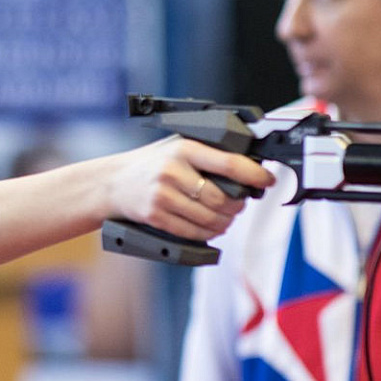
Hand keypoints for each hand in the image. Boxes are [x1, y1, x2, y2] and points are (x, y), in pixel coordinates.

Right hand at [106, 139, 272, 245]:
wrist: (113, 183)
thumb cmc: (152, 164)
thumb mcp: (177, 147)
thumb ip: (207, 154)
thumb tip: (249, 168)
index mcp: (183, 148)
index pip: (229, 163)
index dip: (254, 174)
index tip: (267, 180)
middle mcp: (172, 171)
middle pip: (222, 198)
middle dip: (237, 206)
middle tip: (240, 204)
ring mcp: (162, 195)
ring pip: (209, 218)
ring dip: (225, 222)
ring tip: (227, 218)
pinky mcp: (155, 216)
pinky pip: (192, 231)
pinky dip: (208, 233)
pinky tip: (211, 228)